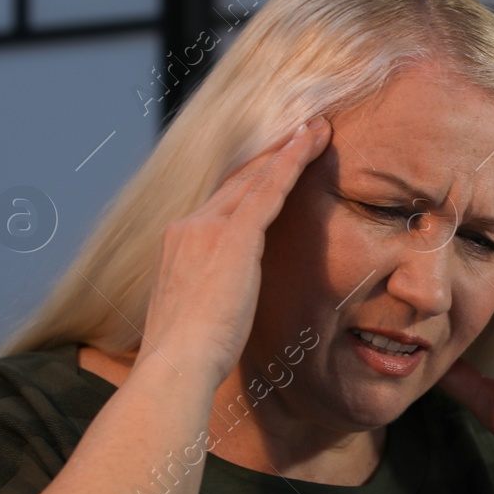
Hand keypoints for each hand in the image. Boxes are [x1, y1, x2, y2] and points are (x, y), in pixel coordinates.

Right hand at [139, 117, 332, 387]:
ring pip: (255, 178)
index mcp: (178, 245)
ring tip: (316, 129)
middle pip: (237, 182)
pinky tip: (312, 142)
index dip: (248, 182)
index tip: (268, 168)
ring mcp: (208, 228)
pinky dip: (292, 161)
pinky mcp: (234, 236)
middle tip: (301, 132)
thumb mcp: (196, 315)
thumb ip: (211, 294)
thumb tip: (225, 301)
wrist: (176, 363)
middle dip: (270, 157)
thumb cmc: (188, 355)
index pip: (219, 204)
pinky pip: (270, 188)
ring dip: (288, 150)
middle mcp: (188, 226)